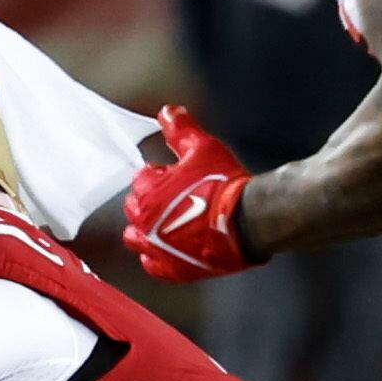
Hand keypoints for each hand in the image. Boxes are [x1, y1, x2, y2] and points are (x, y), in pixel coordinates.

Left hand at [122, 105, 256, 282]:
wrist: (247, 221)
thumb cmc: (224, 183)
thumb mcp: (203, 148)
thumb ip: (181, 129)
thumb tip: (167, 111)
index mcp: (148, 192)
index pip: (142, 179)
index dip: (160, 175)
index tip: (177, 176)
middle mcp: (144, 222)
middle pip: (134, 209)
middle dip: (149, 201)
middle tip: (174, 198)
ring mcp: (157, 249)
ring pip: (136, 239)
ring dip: (145, 230)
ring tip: (165, 225)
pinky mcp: (172, 269)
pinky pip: (152, 265)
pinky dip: (156, 258)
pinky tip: (168, 250)